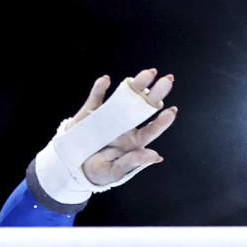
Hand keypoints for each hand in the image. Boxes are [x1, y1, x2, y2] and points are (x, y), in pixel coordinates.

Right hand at [68, 68, 177, 186]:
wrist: (74, 166)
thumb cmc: (99, 171)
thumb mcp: (115, 171)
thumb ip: (133, 162)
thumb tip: (156, 156)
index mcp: (135, 140)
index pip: (153, 129)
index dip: (163, 121)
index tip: (172, 111)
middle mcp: (126, 124)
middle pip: (144, 106)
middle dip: (156, 93)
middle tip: (168, 81)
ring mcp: (110, 115)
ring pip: (125, 97)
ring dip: (136, 84)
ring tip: (148, 74)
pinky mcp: (92, 111)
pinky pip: (96, 98)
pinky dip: (99, 88)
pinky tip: (105, 81)